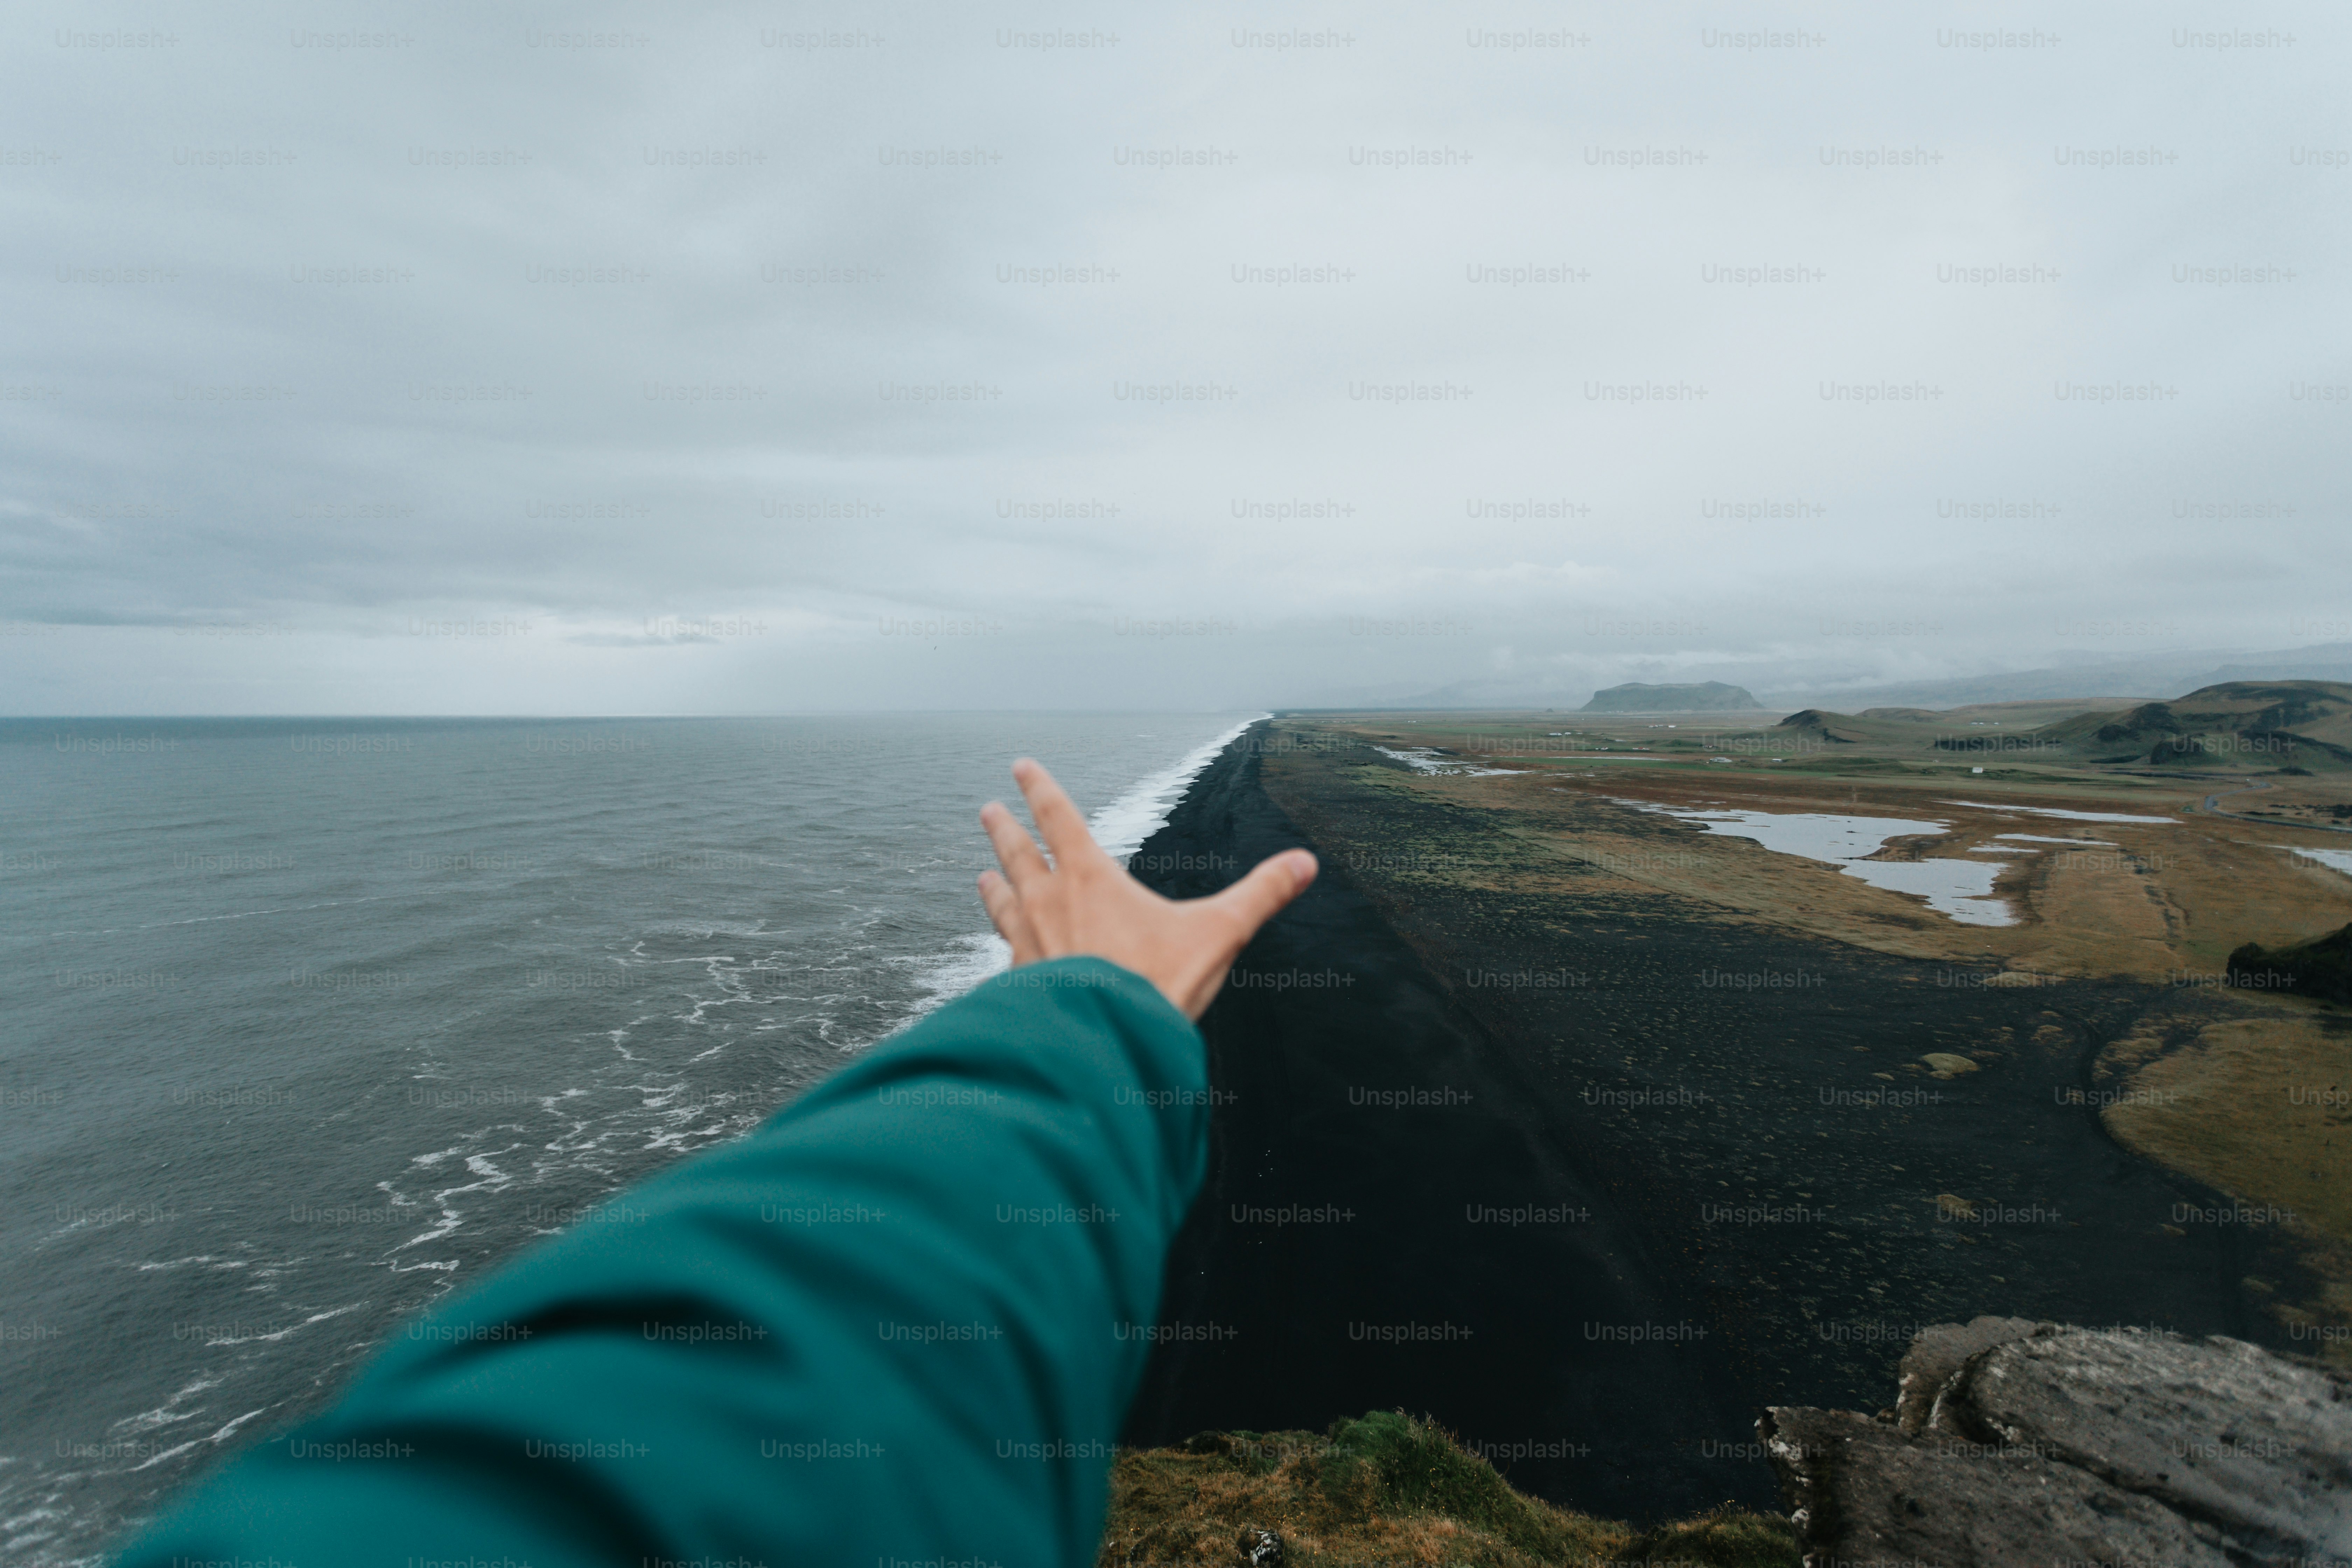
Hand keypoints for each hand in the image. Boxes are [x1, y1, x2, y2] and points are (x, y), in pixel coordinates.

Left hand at [976, 758, 1317, 1020]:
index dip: (1040, 788)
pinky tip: (1000, 958)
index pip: (1058, 818)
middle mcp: (1047, 904)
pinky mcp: (1020, 985)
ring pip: (1003, 903)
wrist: (1104, 1046)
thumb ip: (1260, 895)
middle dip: (1005, 829)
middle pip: (1019, 854)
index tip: (1021, 766)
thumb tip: (1302, 864)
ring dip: (993, 886)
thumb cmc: (1156, 986)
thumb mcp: (1219, 933)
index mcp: (1089, 879)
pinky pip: (1003, 958)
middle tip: (989, 811)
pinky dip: (1000, 950)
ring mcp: (1027, 945)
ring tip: (983, 876)